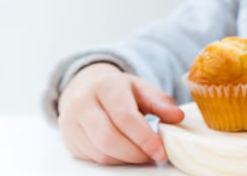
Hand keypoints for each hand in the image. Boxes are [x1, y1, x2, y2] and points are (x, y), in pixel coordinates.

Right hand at [58, 63, 184, 164]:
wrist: (85, 87)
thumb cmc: (119, 90)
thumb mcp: (141, 88)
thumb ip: (161, 102)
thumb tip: (177, 117)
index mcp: (106, 86)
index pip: (124, 117)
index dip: (144, 138)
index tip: (161, 151)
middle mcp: (83, 103)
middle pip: (108, 138)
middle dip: (135, 153)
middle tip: (153, 156)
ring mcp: (71, 123)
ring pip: (99, 153)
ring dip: (125, 159)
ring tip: (142, 154)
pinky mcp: (68, 140)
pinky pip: (92, 158)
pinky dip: (114, 160)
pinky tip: (126, 154)